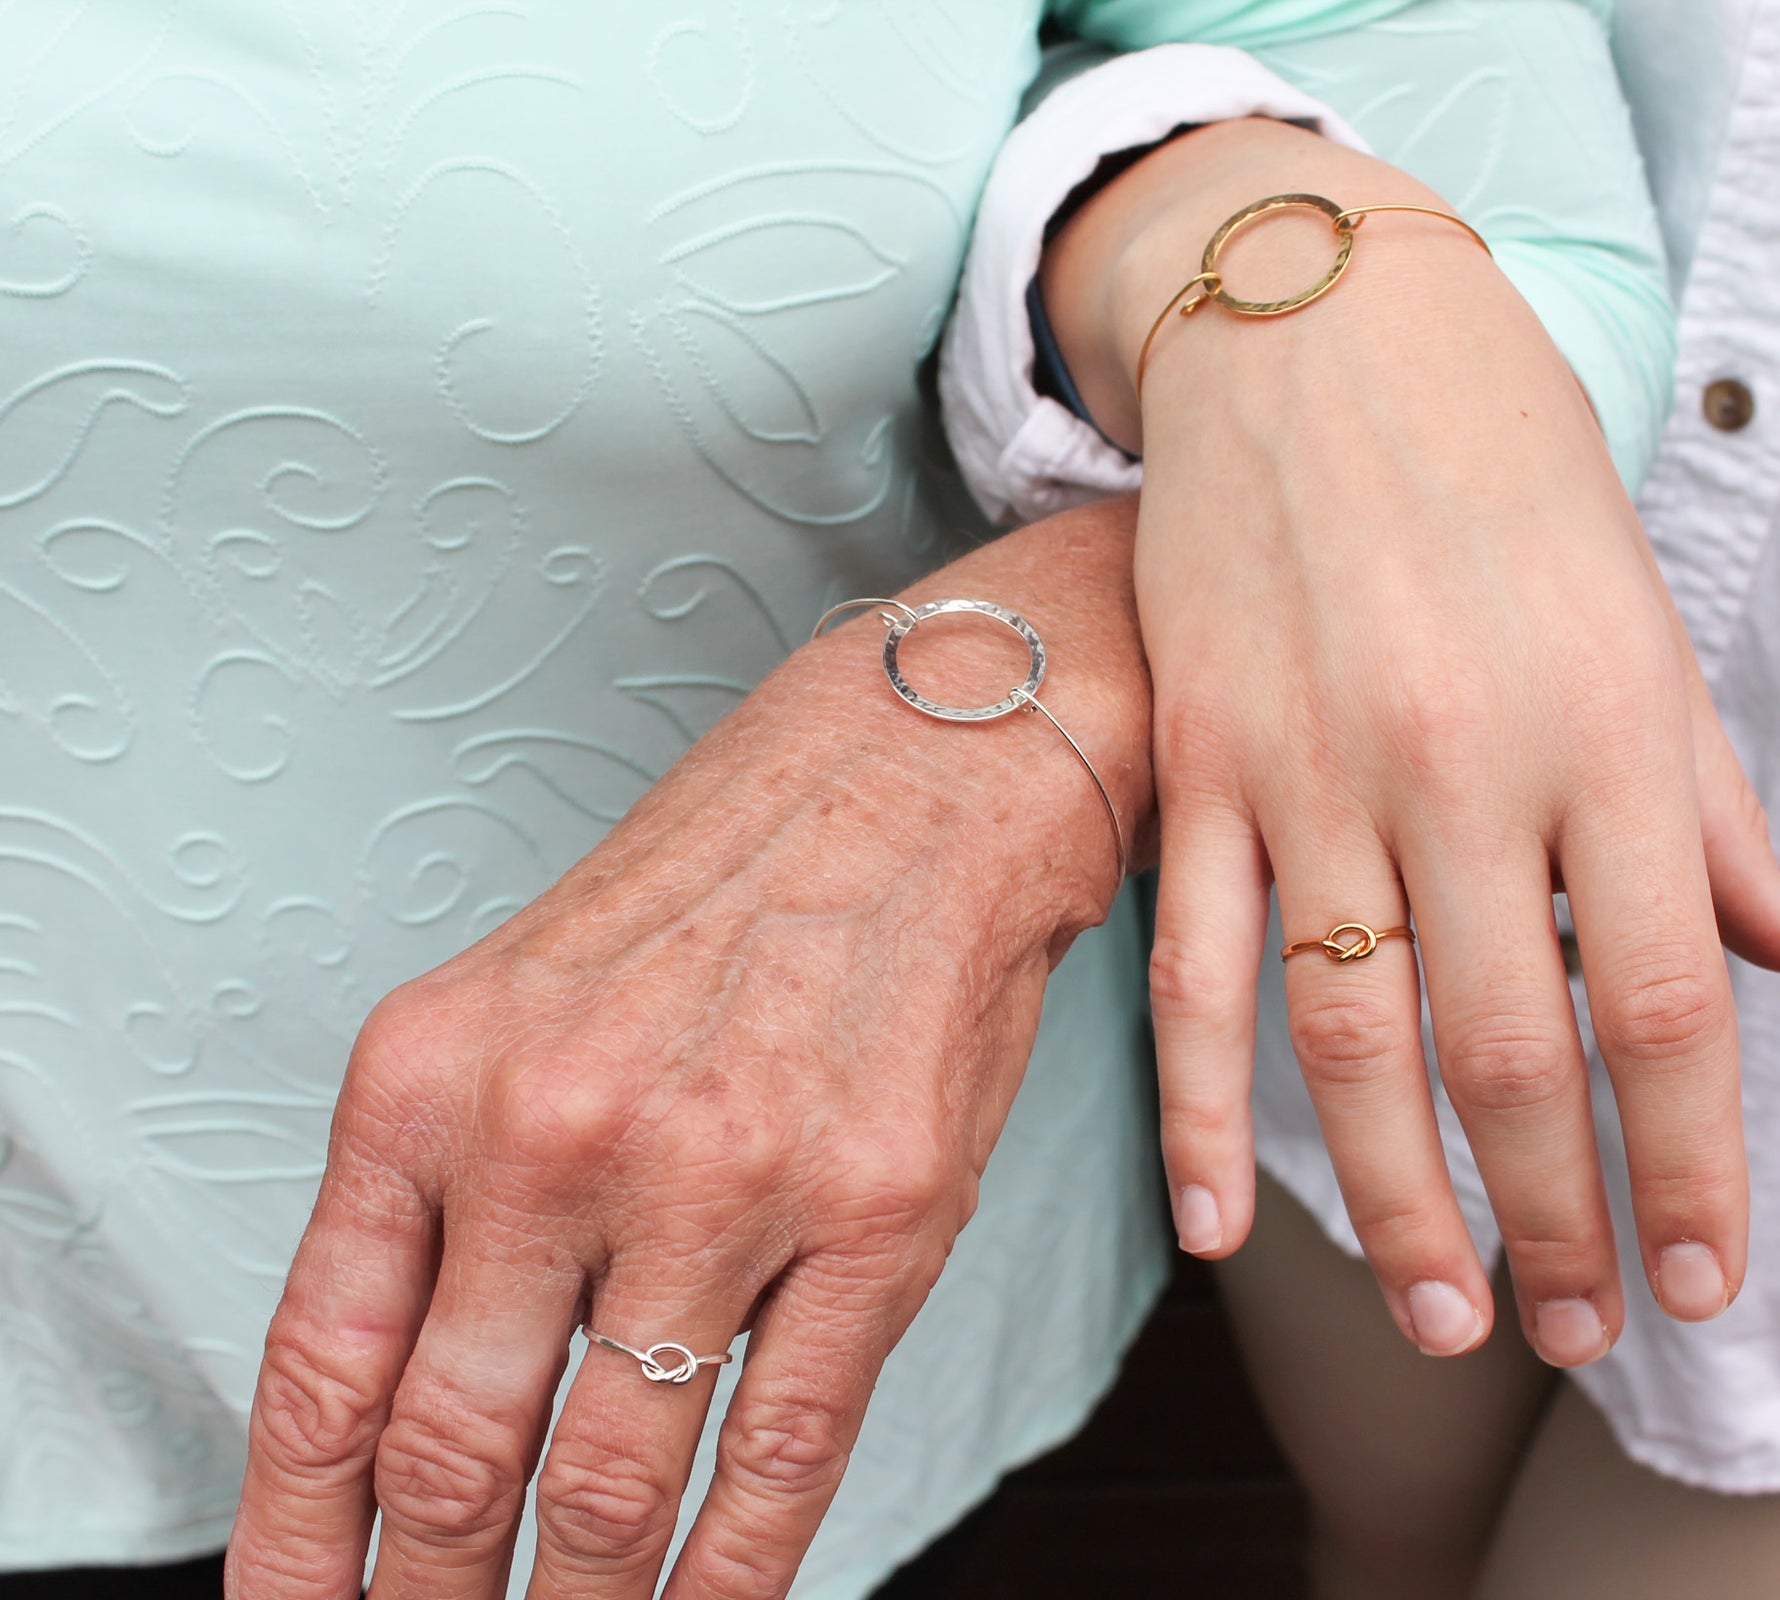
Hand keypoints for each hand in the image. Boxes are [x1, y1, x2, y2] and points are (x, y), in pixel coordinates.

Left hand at [224, 501, 1149, 1599]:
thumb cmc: (728, 878)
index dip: (294, 1537)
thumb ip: (446, 1187)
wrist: (916, 772)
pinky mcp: (880, 1213)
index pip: (325, 1368)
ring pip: (614, 1478)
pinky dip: (735, 1569)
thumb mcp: (520, 1000)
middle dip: (430, 1597)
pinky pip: (783, 1451)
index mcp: (440, 1075)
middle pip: (456, 1453)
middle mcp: (564, 1132)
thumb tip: (405, 1394)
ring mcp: (727, 1179)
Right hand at [1046, 120, 1779, 1365]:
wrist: (1313, 325)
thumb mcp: (1640, 615)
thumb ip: (1708, 803)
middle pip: (1514, 1052)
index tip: (1704, 1275)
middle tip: (1573, 1333)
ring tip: (1438, 1319)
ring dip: (1400, 1203)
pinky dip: (1204, 1106)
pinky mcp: (1204, 762)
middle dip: (1555, 1221)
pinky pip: (1200, 965)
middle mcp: (1464, 760)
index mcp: (1607, 725)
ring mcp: (1314, 766)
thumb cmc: (1501, 461)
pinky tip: (1226, 1222)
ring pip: (1354, 1038)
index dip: (1695, 1164)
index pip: (1667, 998)